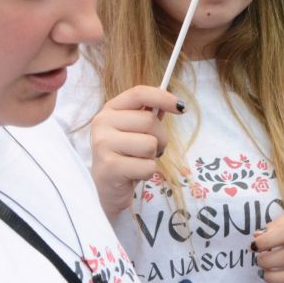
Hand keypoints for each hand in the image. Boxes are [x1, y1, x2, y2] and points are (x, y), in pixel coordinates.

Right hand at [89, 86, 182, 216]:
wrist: (108, 188)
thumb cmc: (126, 156)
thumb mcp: (136, 132)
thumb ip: (150, 115)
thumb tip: (175, 103)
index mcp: (110, 110)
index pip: (139, 93)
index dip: (163, 97)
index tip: (181, 107)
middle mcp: (102, 123)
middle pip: (149, 120)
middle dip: (160, 138)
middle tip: (150, 150)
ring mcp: (103, 144)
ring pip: (150, 144)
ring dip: (152, 157)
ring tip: (138, 161)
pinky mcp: (110, 167)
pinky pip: (147, 166)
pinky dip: (147, 172)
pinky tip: (133, 174)